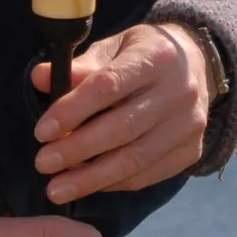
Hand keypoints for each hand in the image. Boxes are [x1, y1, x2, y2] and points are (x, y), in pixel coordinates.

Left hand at [31, 22, 211, 203]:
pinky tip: (89, 185)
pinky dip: (113, 183)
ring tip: (57, 188)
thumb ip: (80, 67)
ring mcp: (189, 124)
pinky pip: (147, 175)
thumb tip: (40, 78)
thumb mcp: (114, 48)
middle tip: (43, 164)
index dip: (73, 111)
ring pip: (135, 159)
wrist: (197, 65)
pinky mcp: (191, 150)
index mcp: (157, 56)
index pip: (109, 86)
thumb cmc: (142, 55)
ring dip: (91, 178)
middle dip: (77, 150)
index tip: (42, 131)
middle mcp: (180, 90)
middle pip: (122, 128)